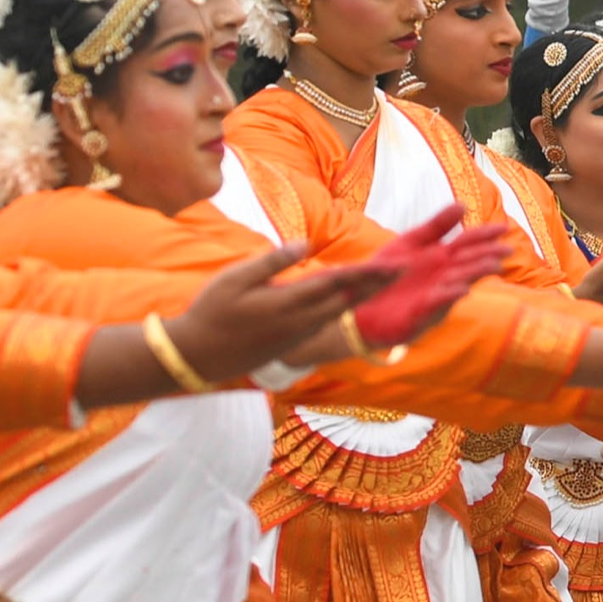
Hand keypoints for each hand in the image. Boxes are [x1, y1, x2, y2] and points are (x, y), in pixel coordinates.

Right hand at [163, 243, 394, 384]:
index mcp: (287, 303)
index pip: (336, 283)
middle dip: (376, 285)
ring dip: (364, 297)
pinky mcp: (294, 343)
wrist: (198, 356)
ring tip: (386, 282)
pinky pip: (326, 322)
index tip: (392, 264)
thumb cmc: (212, 311)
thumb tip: (304, 244)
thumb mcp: (234, 279)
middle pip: (347, 299)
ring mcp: (298, 335)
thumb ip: (272, 261)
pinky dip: (344, 309)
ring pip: (339, 313)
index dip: (367, 273)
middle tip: (404, 270)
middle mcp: (300, 321)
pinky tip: (354, 299)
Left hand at [345, 211, 511, 352]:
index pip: (468, 245)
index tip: (503, 228)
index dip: (485, 237)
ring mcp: (433, 299)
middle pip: (468, 266)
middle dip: (487, 258)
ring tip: (491, 267)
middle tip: (505, 251)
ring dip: (473, 276)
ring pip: (457, 286)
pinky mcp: (417, 319)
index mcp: (442, 259)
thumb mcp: (410, 242)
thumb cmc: (388, 272)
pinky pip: (433, 308)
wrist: (358, 301)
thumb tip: (463, 205)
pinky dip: (447, 298)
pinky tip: (460, 290)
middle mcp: (443, 278)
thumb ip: (436, 226)